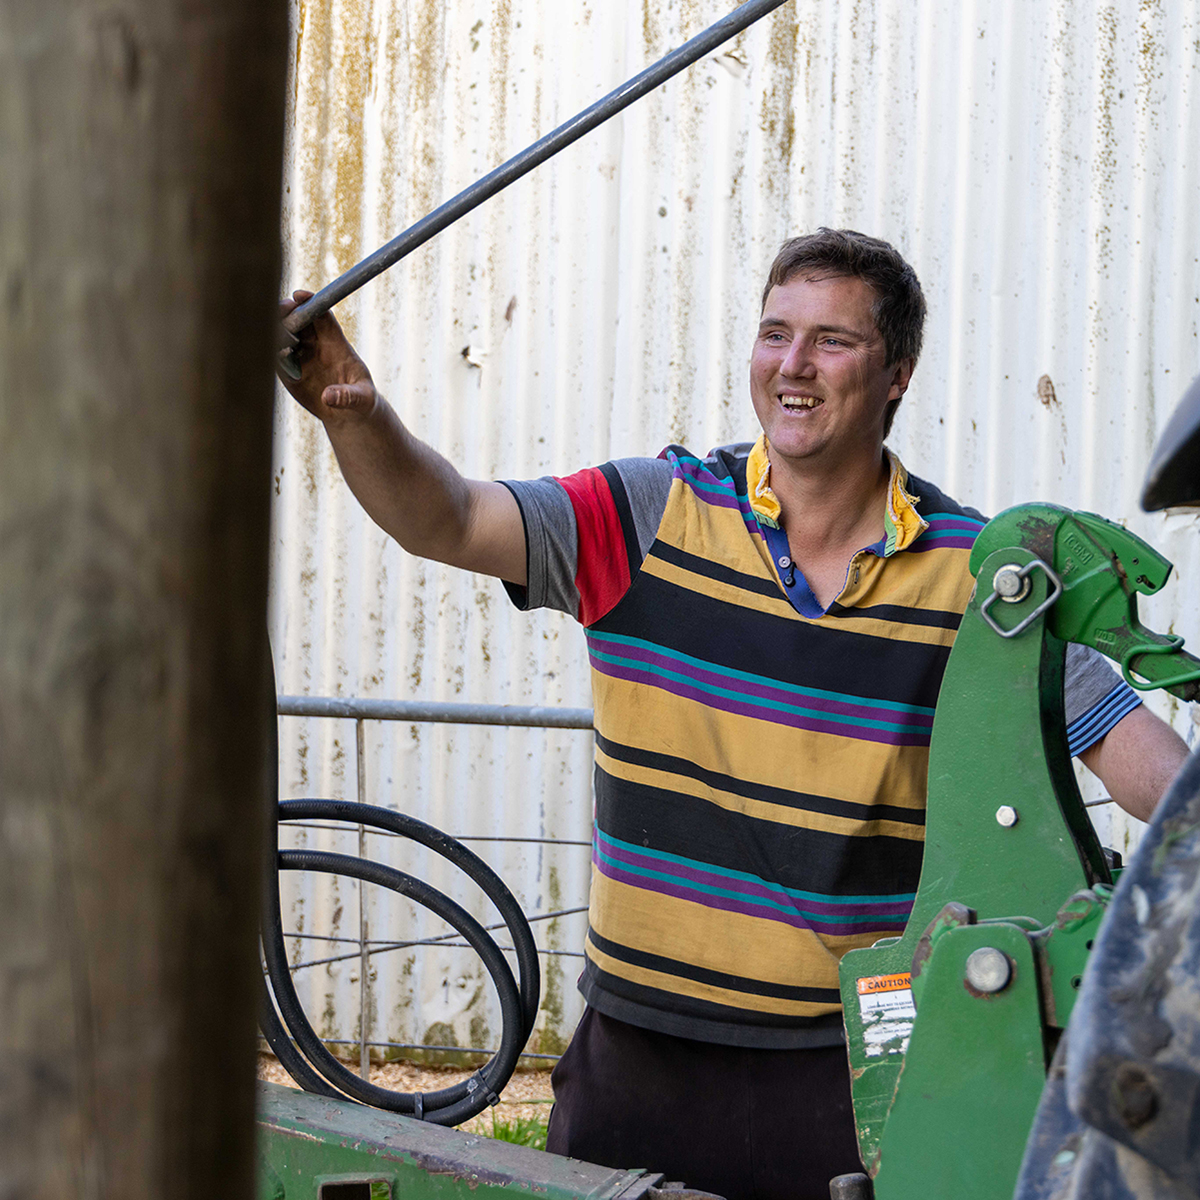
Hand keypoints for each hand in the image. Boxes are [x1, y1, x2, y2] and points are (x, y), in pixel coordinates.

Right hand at [276, 290, 376, 420]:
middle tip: (279, 311)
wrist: (349, 415)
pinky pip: (276, 357)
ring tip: (275, 337)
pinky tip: (272, 356)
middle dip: (287, 311)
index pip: (322, 315)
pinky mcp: (290, 371)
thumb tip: (329, 396)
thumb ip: (348, 396)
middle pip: (299, 319)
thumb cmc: (361, 400)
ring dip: (275, 331)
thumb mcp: (362, 398)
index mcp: (336, 343)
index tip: (298, 296)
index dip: (310, 302)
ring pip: (284, 334)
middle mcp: (316, 345)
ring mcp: (301, 357)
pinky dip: (271, 353)